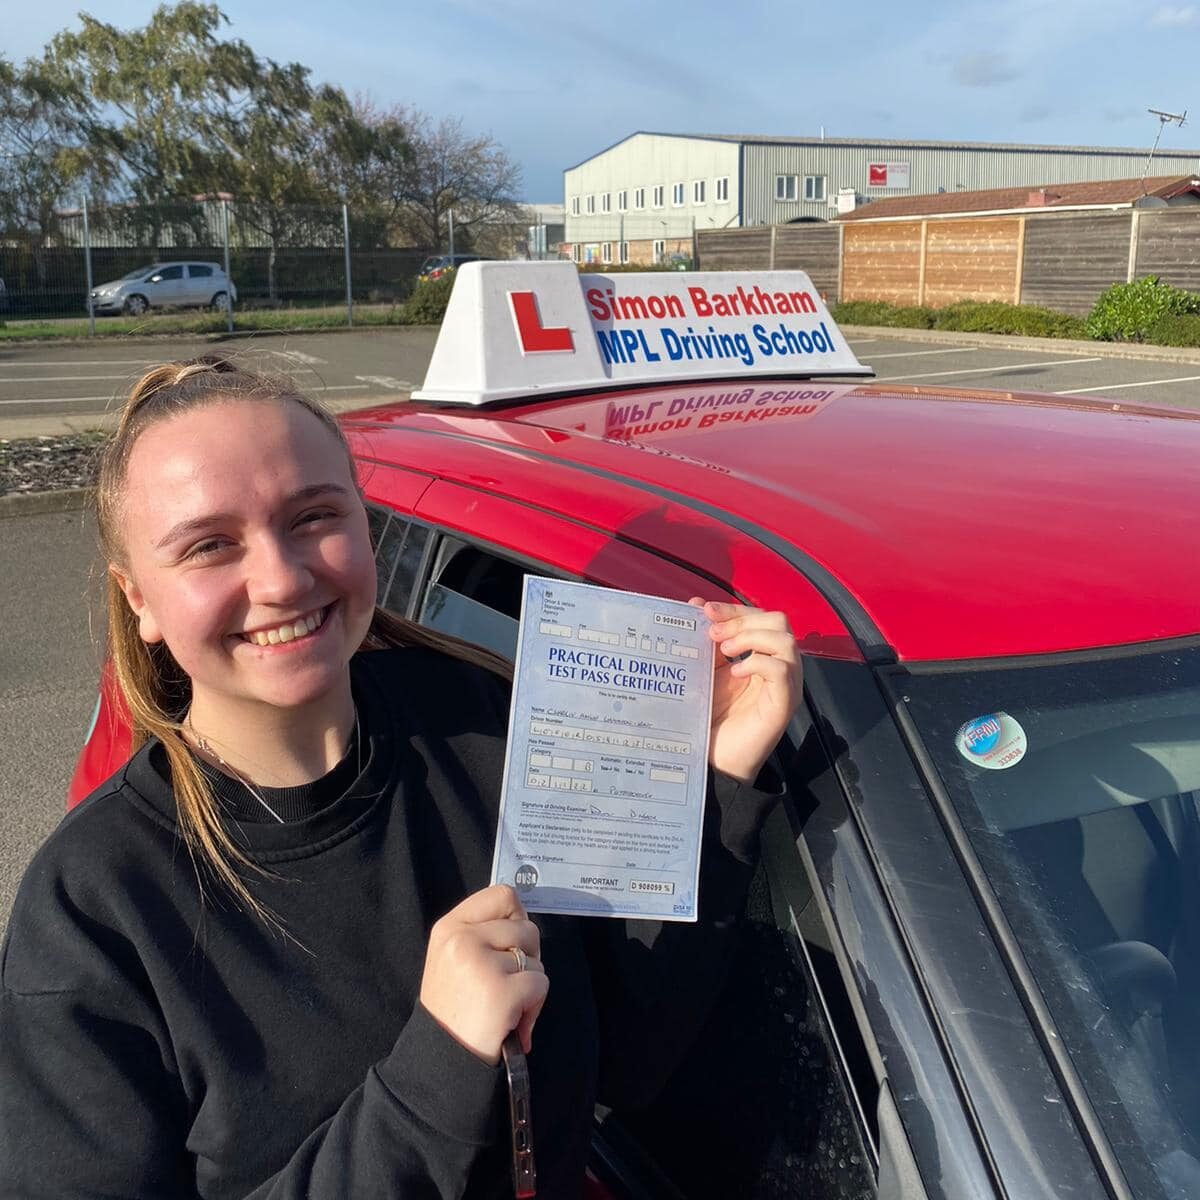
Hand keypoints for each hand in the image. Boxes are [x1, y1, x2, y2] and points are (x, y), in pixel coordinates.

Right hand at [419, 885, 547, 1063]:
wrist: (441, 1061)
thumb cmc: (456, 1009)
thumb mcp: (455, 959)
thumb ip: (483, 934)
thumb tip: (525, 919)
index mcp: (450, 927)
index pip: (503, 895)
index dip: (517, 918)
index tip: (509, 944)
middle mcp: (462, 939)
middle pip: (526, 928)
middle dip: (528, 957)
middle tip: (507, 984)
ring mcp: (481, 964)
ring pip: (536, 958)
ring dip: (531, 984)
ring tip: (507, 1006)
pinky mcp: (501, 991)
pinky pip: (541, 984)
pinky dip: (535, 1006)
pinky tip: (512, 1022)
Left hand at [692, 599, 800, 783]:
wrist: (715, 760)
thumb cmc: (712, 717)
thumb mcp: (707, 670)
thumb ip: (707, 640)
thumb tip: (695, 604)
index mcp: (763, 655)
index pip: (760, 617)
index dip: (734, 609)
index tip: (704, 610)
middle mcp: (780, 667)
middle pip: (779, 622)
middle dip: (743, 619)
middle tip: (713, 634)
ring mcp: (785, 686)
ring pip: (786, 641)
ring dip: (752, 638)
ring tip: (725, 651)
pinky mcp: (783, 705)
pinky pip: (782, 671)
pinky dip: (759, 663)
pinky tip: (736, 673)